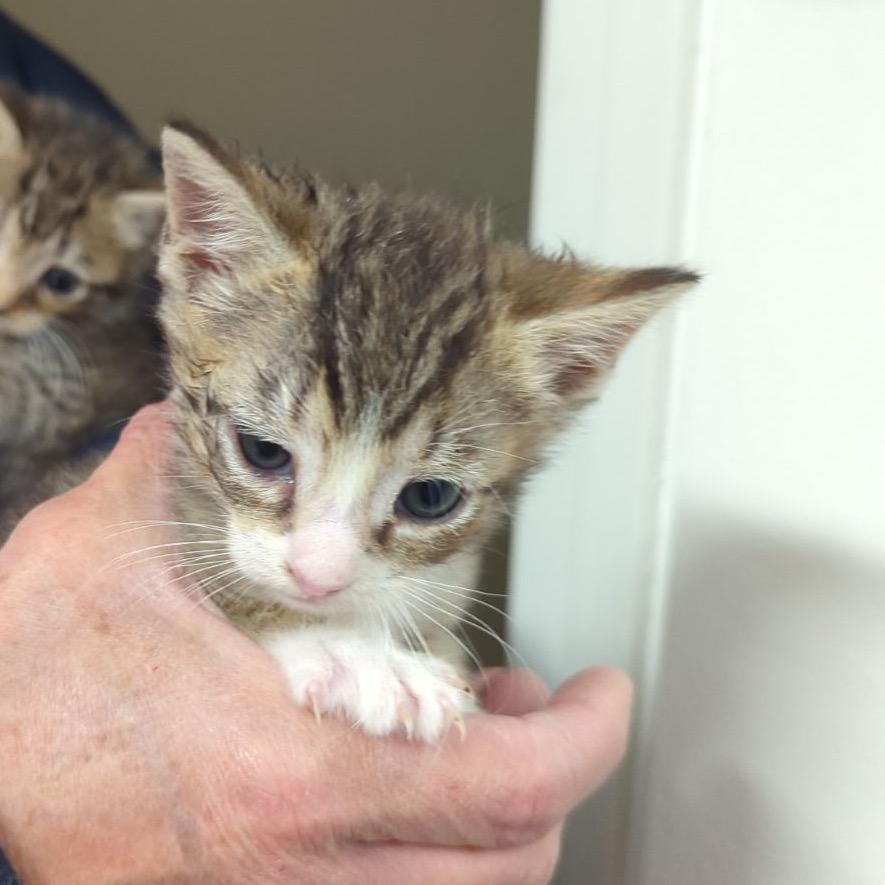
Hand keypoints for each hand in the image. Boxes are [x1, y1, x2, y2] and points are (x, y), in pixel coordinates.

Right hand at [0, 405, 631, 883]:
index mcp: (296, 766)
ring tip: (478, 739)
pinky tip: (406, 796)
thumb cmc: (31, 675)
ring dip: (497, 821)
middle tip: (539, 709)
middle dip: (548, 777)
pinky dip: (434, 857)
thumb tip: (199, 418)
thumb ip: (178, 475)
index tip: (605, 693)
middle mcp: (304, 864)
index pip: (506, 781)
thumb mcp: (102, 552)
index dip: (583, 739)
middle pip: (508, 858)